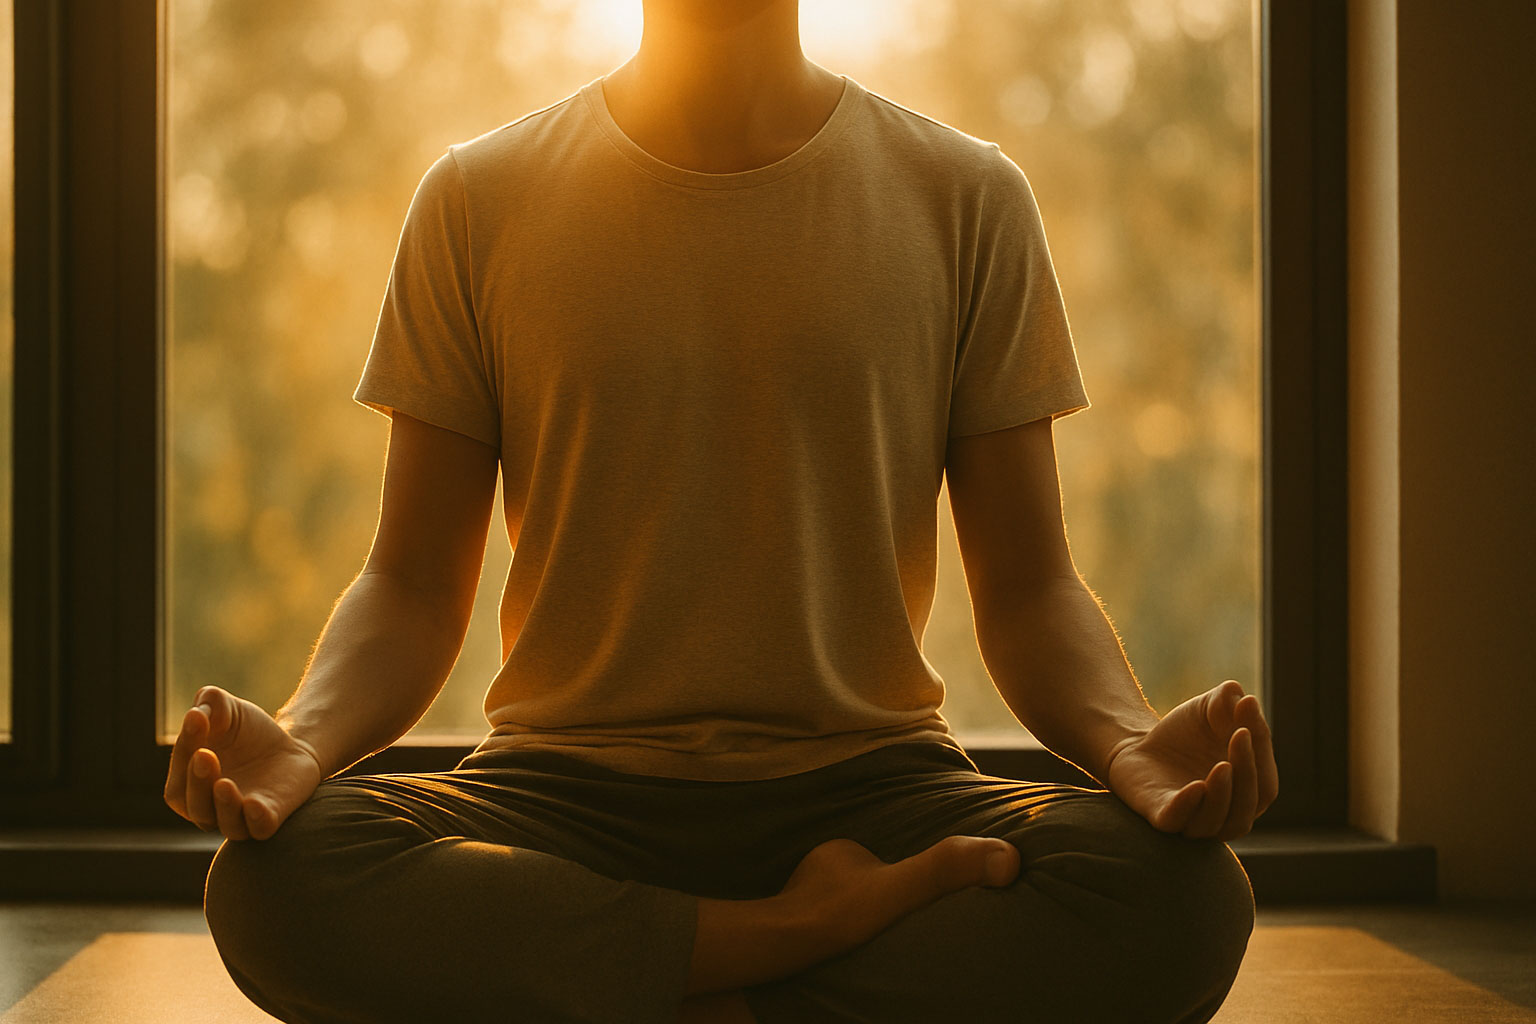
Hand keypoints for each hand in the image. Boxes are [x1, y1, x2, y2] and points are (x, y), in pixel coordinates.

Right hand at [163, 685, 325, 840]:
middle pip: (195, 806)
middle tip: (205, 754)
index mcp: (189, 785)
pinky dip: (255, 820)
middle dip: (197, 781)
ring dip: (223, 805)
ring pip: (226, 823)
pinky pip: (260, 828)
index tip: (197, 717)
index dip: (185, 747)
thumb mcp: (227, 709)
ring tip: (224, 783)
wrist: (290, 743)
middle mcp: (210, 807)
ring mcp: (241, 816)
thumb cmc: (247, 731)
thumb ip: (209, 704)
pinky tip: (254, 804)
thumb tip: (199, 712)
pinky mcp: (271, 817)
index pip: (179, 776)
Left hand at [1103, 679, 1278, 840]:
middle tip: (1239, 735)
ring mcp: (1190, 818)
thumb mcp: (1211, 708)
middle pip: (1245, 808)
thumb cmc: (1187, 731)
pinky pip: (1175, 821)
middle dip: (1247, 772)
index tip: (1249, 723)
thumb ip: (1231, 702)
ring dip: (1223, 796)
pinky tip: (1196, 786)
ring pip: (1214, 823)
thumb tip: (1244, 700)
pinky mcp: (1158, 816)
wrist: (1140, 742)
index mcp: (1245, 793)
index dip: (1261, 757)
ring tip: (1222, 766)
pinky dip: (1187, 807)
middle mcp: (1222, 813)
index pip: (1265, 786)